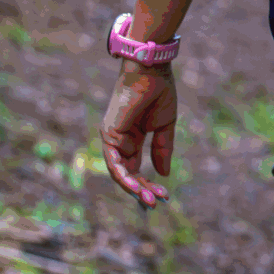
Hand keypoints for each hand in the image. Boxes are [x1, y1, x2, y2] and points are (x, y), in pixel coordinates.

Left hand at [100, 59, 178, 206]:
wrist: (152, 71)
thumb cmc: (159, 92)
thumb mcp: (164, 127)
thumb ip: (162, 151)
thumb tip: (163, 175)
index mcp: (133, 138)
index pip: (135, 168)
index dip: (148, 183)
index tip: (163, 196)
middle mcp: (120, 140)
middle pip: (127, 173)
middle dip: (142, 189)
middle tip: (157, 203)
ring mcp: (112, 138)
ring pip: (119, 172)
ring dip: (134, 187)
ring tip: (149, 199)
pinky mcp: (109, 134)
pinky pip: (114, 161)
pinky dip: (124, 176)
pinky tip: (137, 187)